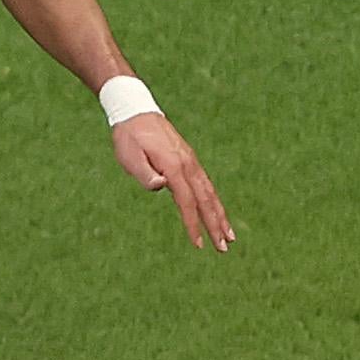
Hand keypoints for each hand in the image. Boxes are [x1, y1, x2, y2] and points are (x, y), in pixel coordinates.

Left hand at [111, 112, 231, 251]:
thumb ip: (145, 172)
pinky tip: (217, 212)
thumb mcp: (129, 155)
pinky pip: (206, 184)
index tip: (198, 244)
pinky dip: (214, 201)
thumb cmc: (129, 137)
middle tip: (224, 248)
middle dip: (216, 225)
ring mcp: (191, 161)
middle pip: (205, 200)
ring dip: (220, 215)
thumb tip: (162, 185)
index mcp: (173, 165)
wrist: (136, 111)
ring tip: (229, 236)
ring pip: (210, 193)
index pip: (186, 201)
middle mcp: (188, 164)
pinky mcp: (189, 160)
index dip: (192, 224)